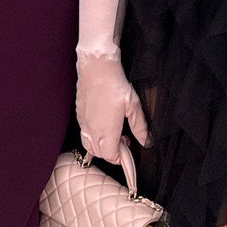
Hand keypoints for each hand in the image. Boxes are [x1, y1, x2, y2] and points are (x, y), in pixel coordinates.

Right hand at [76, 49, 149, 163]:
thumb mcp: (133, 107)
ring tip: (112, 135)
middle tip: (124, 141)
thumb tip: (147, 141)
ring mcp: (83, 123)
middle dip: (111, 153)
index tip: (128, 150)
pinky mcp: (79, 115)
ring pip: (88, 145)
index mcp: (106, 131)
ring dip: (100, 146)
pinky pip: (83, 133)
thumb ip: (140, 127)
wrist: (96, 68)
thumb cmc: (115, 85)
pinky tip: (102, 124)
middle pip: (98, 153)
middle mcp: (92, 130)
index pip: (110, 156)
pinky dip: (92, 136)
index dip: (120, 158)